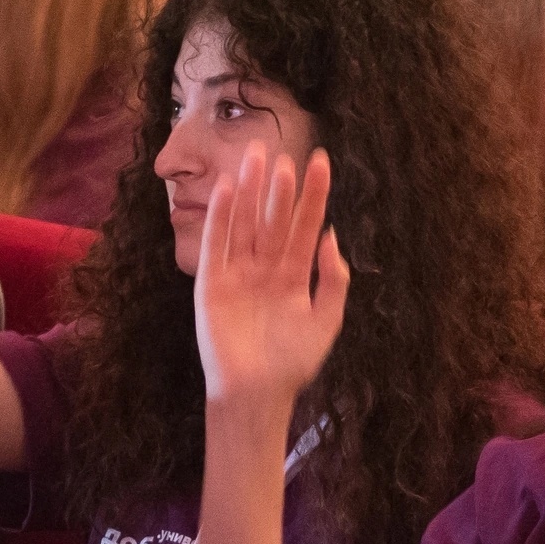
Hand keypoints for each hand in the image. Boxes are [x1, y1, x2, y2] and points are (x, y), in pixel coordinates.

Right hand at [194, 145, 350, 411]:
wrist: (256, 394)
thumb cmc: (292, 363)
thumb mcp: (325, 321)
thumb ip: (333, 280)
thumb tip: (332, 236)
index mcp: (294, 275)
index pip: (305, 226)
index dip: (314, 195)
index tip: (322, 162)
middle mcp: (265, 268)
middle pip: (273, 218)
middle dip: (279, 186)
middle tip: (284, 149)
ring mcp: (237, 273)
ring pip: (245, 222)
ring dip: (250, 190)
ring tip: (255, 154)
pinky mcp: (211, 283)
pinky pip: (216, 243)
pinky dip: (220, 216)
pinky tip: (226, 189)